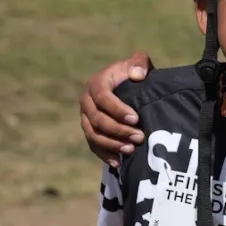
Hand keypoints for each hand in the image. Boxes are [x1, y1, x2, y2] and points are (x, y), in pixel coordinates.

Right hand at [79, 51, 153, 166]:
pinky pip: (93, 145)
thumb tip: (137, 74)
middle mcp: (87, 102)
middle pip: (97, 119)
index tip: (136, 118)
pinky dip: (104, 155)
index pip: (102, 97)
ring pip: (93, 134)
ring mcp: (86, 118)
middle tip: (139, 137)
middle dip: (118, 130)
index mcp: (96, 84)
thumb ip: (139, 63)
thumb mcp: (139, 64)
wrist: (130, 87)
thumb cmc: (135, 74)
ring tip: (131, 150)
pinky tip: (118, 163)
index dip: (117, 109)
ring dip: (111, 144)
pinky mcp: (90, 131)